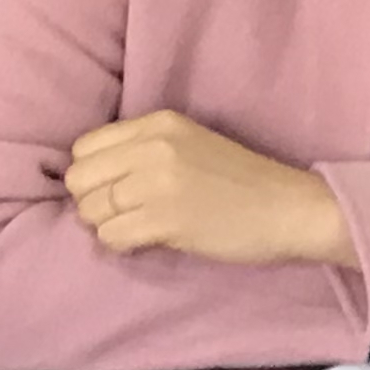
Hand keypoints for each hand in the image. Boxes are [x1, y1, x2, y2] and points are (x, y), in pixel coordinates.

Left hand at [62, 111, 355, 268]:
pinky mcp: (165, 219)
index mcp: (157, 123)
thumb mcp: (190, 145)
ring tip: (140, 227)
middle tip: (125, 214)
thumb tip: (93, 181)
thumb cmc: (242, 181)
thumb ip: (143, 150)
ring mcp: (158, 182)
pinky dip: (122, 245)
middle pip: (80, 181)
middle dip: (94, 203)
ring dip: (108, 226)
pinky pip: (111, 237)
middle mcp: (152, 146)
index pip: (84, 148)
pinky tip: (149, 241)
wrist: (289, 208)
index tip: (117, 190)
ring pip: (91, 211)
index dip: (94, 175)